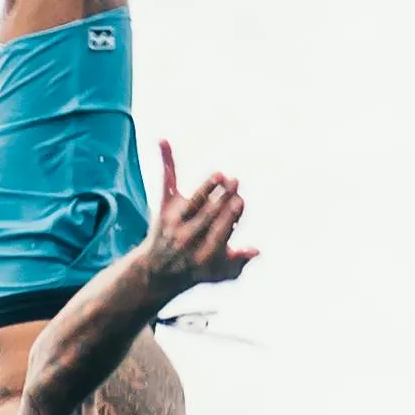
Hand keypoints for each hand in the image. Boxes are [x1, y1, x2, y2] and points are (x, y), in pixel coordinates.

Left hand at [142, 140, 253, 290]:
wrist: (158, 271)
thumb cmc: (198, 270)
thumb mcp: (220, 273)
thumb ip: (237, 262)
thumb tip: (256, 250)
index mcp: (204, 253)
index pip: (220, 231)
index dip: (229, 216)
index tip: (239, 202)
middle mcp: (187, 237)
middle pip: (208, 214)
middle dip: (222, 198)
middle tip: (234, 182)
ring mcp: (174, 221)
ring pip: (192, 201)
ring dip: (206, 187)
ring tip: (219, 176)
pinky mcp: (165, 207)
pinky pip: (167, 182)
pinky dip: (166, 160)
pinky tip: (164, 140)